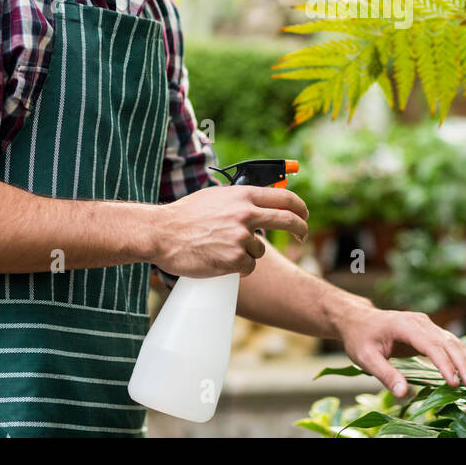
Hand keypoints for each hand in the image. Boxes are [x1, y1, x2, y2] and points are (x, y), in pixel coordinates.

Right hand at [148, 185, 308, 278]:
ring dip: (248, 254)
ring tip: (222, 249)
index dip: (299, 207)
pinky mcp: (234, 259)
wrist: (163, 233)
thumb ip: (239, 200)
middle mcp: (246, 214)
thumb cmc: (185, 215)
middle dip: (300, 230)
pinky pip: (248, 267)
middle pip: (287, 221)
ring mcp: (241, 237)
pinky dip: (237, 268)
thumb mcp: (216, 198)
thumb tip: (260, 204)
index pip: (283, 198)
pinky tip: (219, 261)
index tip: (303, 215)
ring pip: (260, 250)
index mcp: (242, 196)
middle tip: (302, 236)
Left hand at [337, 307, 465, 397]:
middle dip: (463, 365)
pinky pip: (451, 345)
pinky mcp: (431, 332)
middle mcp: (421, 322)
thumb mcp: (366, 358)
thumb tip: (404, 394)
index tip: (454, 383)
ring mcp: (428, 325)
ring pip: (454, 343)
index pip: (430, 345)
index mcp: (405, 325)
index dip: (444, 364)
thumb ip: (385, 374)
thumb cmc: (360, 338)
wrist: (359, 320)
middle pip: (448, 343)